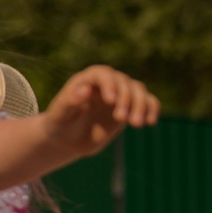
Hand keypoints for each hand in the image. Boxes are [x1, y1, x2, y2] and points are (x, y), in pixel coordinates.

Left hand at [42, 66, 158, 158]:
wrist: (68, 138)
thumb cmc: (60, 123)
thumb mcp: (60, 114)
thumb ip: (69, 101)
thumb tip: (84, 90)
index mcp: (87, 79)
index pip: (103, 74)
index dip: (109, 84)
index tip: (111, 101)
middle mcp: (106, 83)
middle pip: (124, 82)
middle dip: (126, 99)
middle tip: (121, 119)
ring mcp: (120, 93)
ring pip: (138, 91)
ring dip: (141, 105)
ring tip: (136, 124)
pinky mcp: (130, 106)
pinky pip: (147, 102)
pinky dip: (152, 109)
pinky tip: (150, 122)